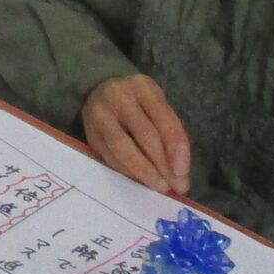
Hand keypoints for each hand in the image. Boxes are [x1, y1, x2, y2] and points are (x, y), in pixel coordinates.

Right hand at [82, 73, 192, 196]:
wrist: (99, 90)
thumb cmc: (137, 102)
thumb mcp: (157, 104)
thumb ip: (169, 132)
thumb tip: (179, 173)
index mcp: (142, 87)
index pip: (164, 120)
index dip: (176, 148)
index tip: (183, 172)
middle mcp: (118, 97)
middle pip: (145, 136)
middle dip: (163, 165)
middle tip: (176, 186)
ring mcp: (100, 115)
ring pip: (124, 149)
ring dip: (145, 173)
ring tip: (160, 186)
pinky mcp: (90, 134)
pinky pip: (110, 158)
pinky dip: (129, 172)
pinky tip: (142, 179)